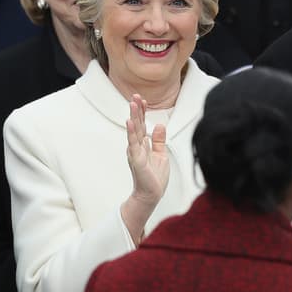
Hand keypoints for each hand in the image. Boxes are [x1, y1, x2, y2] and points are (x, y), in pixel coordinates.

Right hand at [121, 94, 168, 242]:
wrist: (152, 195)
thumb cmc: (155, 177)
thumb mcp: (161, 154)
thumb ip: (159, 140)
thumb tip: (160, 125)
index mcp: (143, 145)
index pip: (142, 125)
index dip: (142, 112)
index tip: (142, 99)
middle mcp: (137, 147)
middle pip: (137, 125)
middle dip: (136, 110)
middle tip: (135, 95)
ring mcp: (135, 153)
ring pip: (134, 131)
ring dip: (133, 117)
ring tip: (132, 104)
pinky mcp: (137, 160)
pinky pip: (134, 144)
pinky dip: (131, 133)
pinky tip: (130, 122)